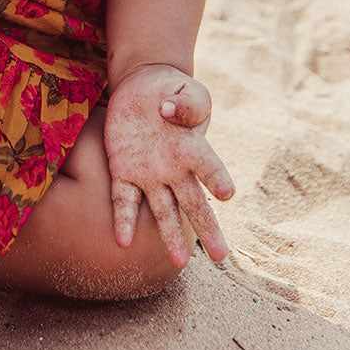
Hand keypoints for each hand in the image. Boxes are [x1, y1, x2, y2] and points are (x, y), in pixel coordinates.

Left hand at [104, 63, 233, 268]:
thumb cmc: (172, 90)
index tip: (228, 193)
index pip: (209, 166)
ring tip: (178, 262)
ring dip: (170, 235)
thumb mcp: (188, 90)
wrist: (144, 86)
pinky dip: (124, 219)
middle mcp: (175, 169)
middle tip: (221, 257)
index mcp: (193, 148)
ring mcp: (150, 173)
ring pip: (162, 210)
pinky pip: (124, 199)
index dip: (217, 178)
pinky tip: (122, 240)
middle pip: (193, 202)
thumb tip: (171, 110)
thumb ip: (188, 101)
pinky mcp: (124, 170)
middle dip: (208, 228)